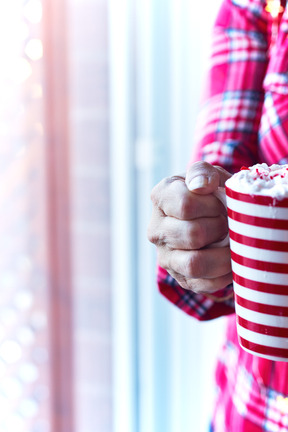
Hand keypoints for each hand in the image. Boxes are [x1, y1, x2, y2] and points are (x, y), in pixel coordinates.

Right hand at [147, 161, 232, 293]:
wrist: (205, 219)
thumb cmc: (208, 195)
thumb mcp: (207, 176)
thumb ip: (203, 172)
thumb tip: (202, 186)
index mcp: (160, 198)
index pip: (186, 205)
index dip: (212, 206)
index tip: (220, 203)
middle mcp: (156, 229)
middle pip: (193, 234)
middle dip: (220, 228)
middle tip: (228, 223)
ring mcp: (165, 256)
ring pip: (195, 264)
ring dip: (223, 254)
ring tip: (231, 243)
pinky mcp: (179, 278)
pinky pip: (203, 284)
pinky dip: (224, 274)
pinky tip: (230, 260)